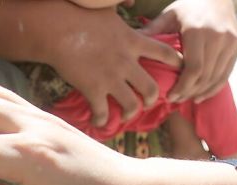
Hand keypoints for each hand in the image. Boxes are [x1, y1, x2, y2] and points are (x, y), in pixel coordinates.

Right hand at [44, 6, 180, 125]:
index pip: (165, 54)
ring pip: (132, 105)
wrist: (58, 29)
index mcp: (133, 41)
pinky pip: (102, 112)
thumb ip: (123, 5)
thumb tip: (130, 0)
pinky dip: (102, 120)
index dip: (176, 64)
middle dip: (152, 99)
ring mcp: (110, 78)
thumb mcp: (109, 7)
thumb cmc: (81, 14)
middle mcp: (126, 62)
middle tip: (147, 102)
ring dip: (131, 113)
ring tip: (126, 115)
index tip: (178, 71)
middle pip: (151, 88)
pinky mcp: (93, 89)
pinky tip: (98, 121)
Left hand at [141, 0, 236, 102]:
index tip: (169, 97)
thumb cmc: (187, 6)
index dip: (182, 87)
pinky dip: (213, 88)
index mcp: (198, 32)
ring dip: (200, 92)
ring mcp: (230, 43)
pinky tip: (200, 96)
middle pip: (204, 76)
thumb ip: (152, 32)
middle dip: (189, 92)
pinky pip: (226, 74)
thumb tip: (127, 45)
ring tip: (185, 99)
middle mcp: (218, 38)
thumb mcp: (169, 16)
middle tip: (175, 101)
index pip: (193, 69)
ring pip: (216, 78)